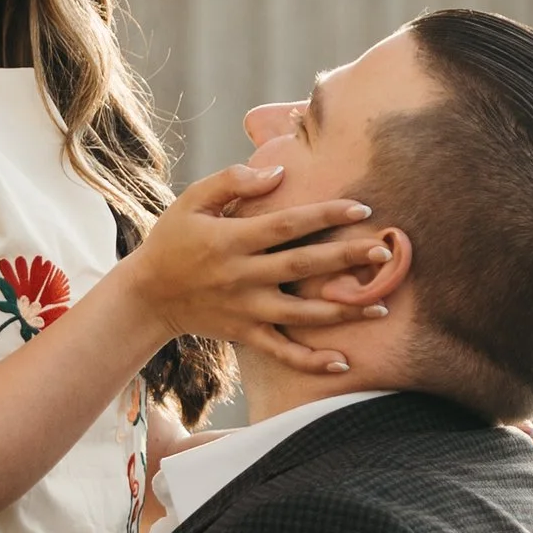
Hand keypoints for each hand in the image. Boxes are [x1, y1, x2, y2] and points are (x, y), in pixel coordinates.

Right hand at [123, 165, 390, 378]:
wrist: (147, 296)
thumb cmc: (172, 240)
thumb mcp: (192, 201)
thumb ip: (232, 181)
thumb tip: (278, 171)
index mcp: (232, 239)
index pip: (287, 225)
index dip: (325, 215)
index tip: (360, 208)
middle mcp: (243, 276)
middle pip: (303, 266)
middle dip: (346, 260)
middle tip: (384, 254)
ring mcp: (246, 309)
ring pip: (302, 313)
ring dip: (343, 311)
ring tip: (382, 306)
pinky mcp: (245, 334)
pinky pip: (282, 351)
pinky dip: (311, 360)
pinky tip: (343, 362)